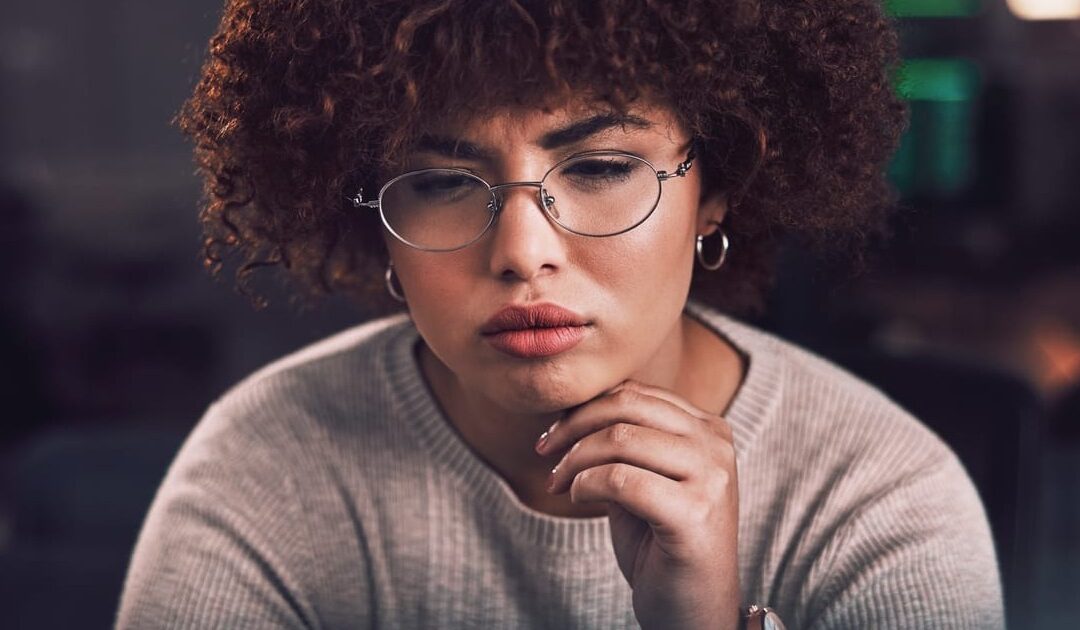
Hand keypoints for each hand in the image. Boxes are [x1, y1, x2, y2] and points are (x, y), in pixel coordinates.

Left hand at [536, 380, 740, 629]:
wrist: (693, 611)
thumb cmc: (661, 545)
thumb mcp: (641, 478)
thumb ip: (622, 440)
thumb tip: (570, 406)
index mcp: (709, 429)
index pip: (635, 393)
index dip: (584, 408)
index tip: (553, 436)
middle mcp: (716, 445)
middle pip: (626, 406)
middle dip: (573, 426)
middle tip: (544, 452)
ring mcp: (711, 477)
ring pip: (620, 438)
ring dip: (575, 460)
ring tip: (559, 484)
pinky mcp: (695, 513)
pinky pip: (620, 479)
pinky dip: (586, 484)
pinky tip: (579, 499)